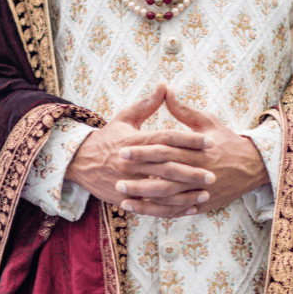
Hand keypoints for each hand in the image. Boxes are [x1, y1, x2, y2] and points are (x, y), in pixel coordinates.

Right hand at [65, 83, 214, 217]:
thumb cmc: (107, 138)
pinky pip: (152, 207)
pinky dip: (172, 209)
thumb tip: (165, 84)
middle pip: (166, 166)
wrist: (79, 161)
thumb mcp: (125, 118)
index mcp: (134, 141)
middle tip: (213, 173)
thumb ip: (147, 104)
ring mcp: (128, 183)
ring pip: (161, 190)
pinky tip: (190, 208)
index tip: (209, 142)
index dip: (189, 140)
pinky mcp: (125, 199)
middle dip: (191, 170)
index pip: (166, 139)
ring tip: (205, 192)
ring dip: (185, 193)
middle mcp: (132, 162)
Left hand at [118, 87, 268, 213]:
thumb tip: (165, 88)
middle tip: (117, 176)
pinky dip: (159, 212)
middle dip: (139, 177)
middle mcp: (199, 172)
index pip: (165, 150)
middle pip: (164, 176)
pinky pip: (178, 210)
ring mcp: (201, 191)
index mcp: (198, 150)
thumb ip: (183, 109)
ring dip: (145, 200)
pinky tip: (142, 210)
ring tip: (123, 198)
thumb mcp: (207, 121)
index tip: (122, 149)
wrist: (254, 166)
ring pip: (169, 198)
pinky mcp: (203, 204)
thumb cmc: (227, 140)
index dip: (143, 151)